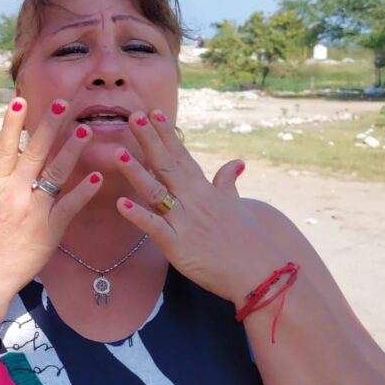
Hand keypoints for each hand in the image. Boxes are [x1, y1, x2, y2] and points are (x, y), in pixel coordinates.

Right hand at [0, 97, 103, 306]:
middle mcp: (12, 194)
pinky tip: (96, 176)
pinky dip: (83, 191)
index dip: (12, 123)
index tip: (21, 100)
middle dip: (49, 126)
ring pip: (55, 174)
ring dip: (71, 151)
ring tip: (85, 130)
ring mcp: (32, 212)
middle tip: (64, 103)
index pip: (3, 147)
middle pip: (34, 153)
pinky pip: (69, 207)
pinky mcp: (49, 231)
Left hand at [114, 110, 288, 304]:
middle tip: (133, 116)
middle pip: (167, 165)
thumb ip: (228, 184)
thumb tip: (236, 162)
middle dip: (149, 141)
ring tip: (118, 153)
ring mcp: (185, 223)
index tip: (153, 113)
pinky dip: (138, 216)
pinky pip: (155, 228)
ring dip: (136, 172)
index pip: (182, 157)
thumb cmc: (253, 240)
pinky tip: (120, 203)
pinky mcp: (179, 247)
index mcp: (205, 191)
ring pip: (156, 192)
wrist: (266, 272)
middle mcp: (193, 201)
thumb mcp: (240, 206)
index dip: (167, 135)